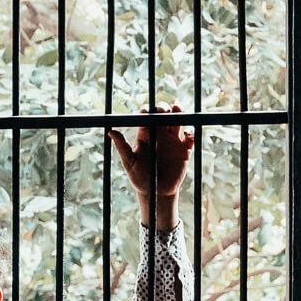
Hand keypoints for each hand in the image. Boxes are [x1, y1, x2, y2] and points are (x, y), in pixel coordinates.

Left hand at [108, 104, 192, 228]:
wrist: (155, 192)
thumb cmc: (139, 177)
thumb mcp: (129, 162)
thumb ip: (122, 147)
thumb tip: (110, 132)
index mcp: (146, 134)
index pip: (147, 117)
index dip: (147, 111)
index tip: (146, 112)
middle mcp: (160, 134)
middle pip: (164, 114)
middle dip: (163, 108)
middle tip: (163, 110)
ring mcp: (173, 140)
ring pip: (178, 121)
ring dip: (179, 113)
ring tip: (177, 110)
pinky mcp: (184, 149)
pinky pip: (190, 137)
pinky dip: (190, 131)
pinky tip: (186, 132)